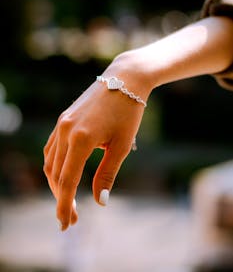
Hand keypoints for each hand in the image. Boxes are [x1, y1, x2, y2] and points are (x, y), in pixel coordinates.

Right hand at [43, 54, 149, 230]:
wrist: (124, 79)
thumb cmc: (128, 112)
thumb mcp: (122, 146)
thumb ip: (108, 174)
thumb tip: (100, 202)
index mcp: (81, 139)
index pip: (66, 181)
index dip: (65, 205)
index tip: (65, 224)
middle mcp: (65, 131)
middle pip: (55, 174)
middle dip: (61, 198)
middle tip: (72, 218)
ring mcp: (61, 124)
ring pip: (50, 162)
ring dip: (57, 183)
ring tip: (68, 199)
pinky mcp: (63, 119)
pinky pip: (52, 148)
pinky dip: (55, 166)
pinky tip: (63, 174)